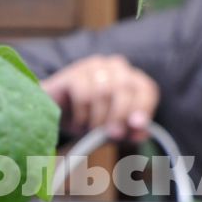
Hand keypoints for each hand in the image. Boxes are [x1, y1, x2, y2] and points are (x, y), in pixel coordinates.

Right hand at [40, 54, 159, 139]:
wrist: (55, 115)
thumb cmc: (90, 120)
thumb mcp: (113, 130)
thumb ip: (131, 131)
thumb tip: (140, 129)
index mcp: (131, 79)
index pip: (146, 89)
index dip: (143, 108)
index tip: (135, 126)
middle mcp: (115, 67)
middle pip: (125, 89)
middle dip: (119, 115)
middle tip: (112, 134)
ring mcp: (94, 66)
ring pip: (103, 92)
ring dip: (98, 117)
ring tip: (91, 128)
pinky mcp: (74, 73)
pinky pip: (83, 94)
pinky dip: (82, 113)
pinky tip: (78, 120)